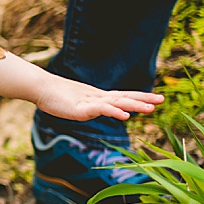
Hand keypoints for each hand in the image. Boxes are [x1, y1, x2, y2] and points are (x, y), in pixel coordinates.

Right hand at [35, 76, 162, 121]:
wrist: (40, 87)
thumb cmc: (54, 95)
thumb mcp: (75, 103)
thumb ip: (86, 106)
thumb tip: (93, 109)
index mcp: (98, 97)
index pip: (123, 96)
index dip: (139, 97)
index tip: (155, 99)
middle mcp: (98, 97)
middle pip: (124, 97)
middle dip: (143, 99)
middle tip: (162, 100)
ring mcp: (91, 102)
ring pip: (117, 103)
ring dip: (134, 105)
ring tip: (150, 109)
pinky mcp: (82, 108)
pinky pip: (101, 110)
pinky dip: (114, 112)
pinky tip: (125, 116)